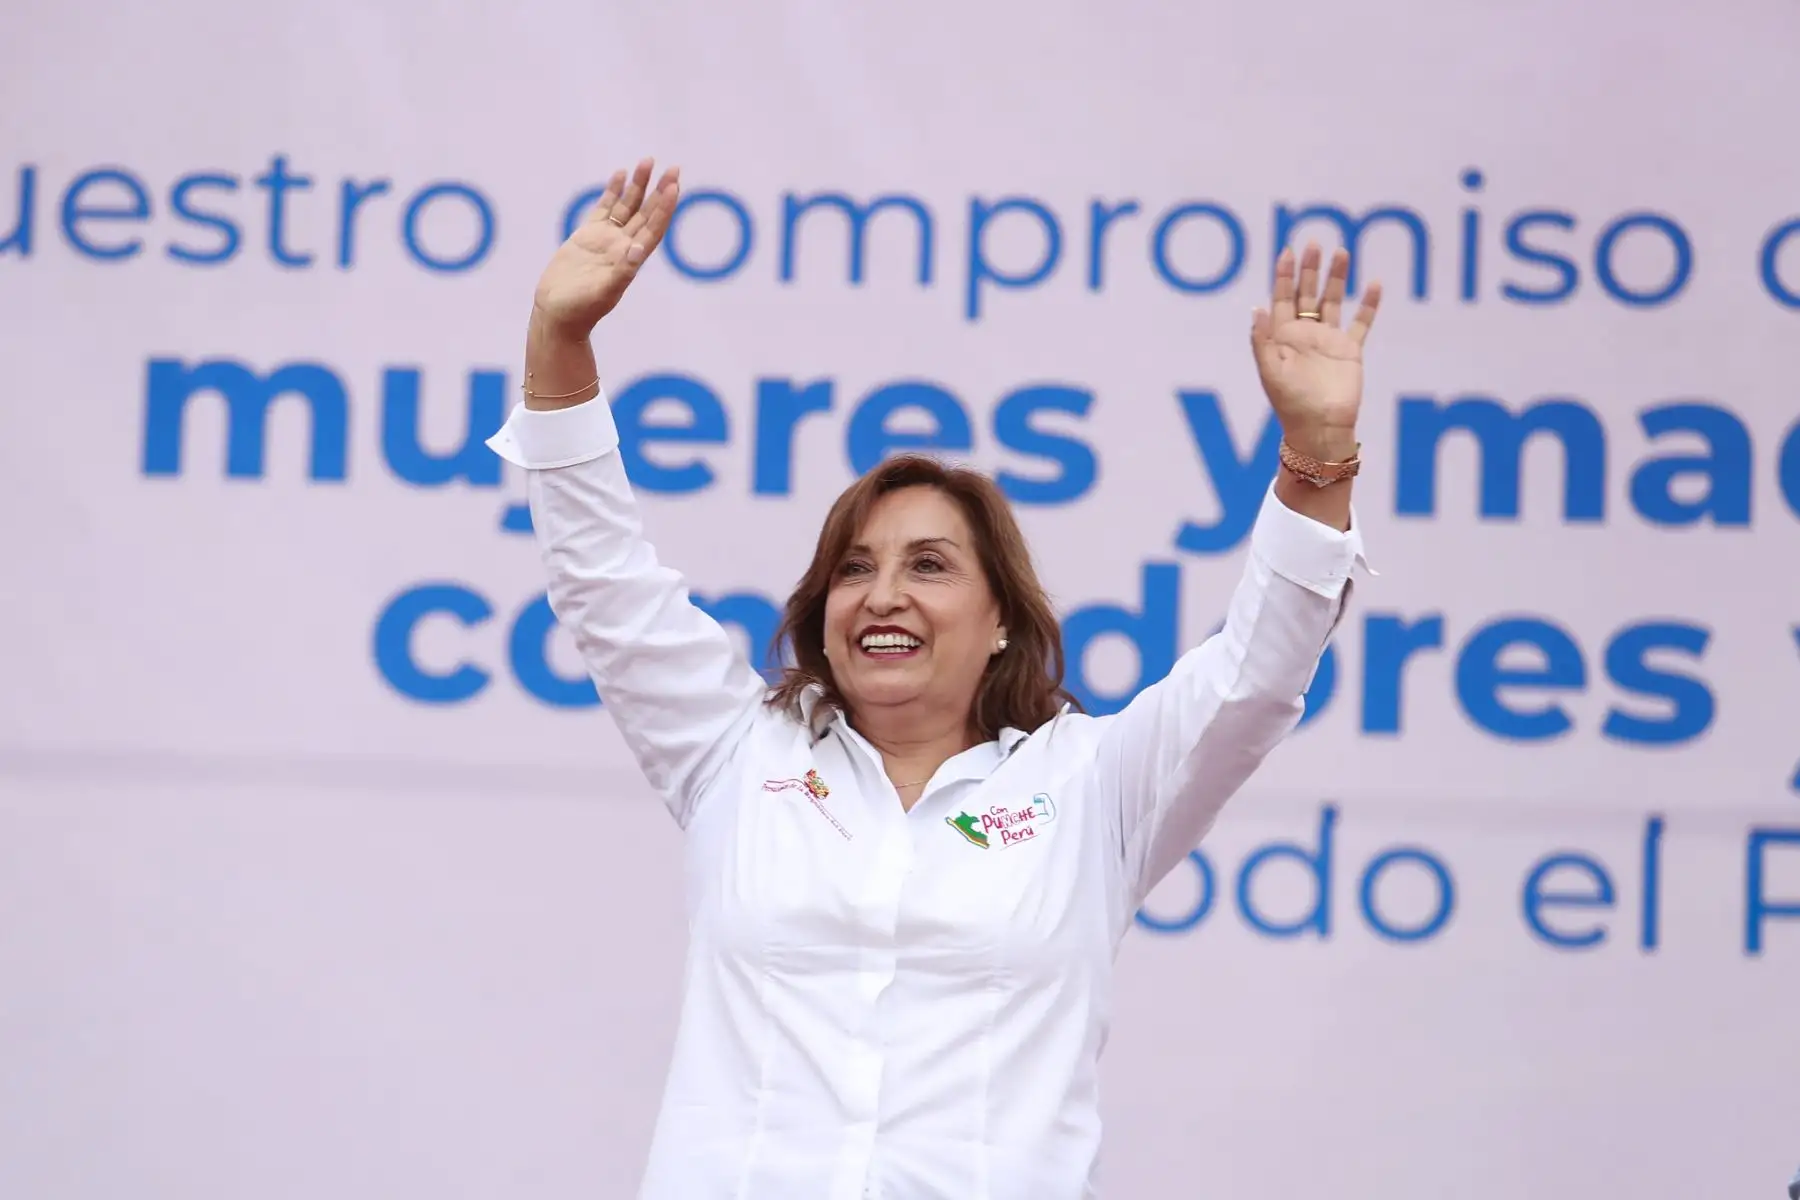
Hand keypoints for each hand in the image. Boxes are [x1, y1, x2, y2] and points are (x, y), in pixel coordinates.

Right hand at [532, 158, 680, 340]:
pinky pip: (604, 209)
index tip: (673, 186)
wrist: (557, 315)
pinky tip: (620, 175)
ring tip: (647, 161)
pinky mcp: (587, 237)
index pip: (653, 228)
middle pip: (646, 213)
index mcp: (631, 259)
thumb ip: (621, 270)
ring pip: (627, 207)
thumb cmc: (580, 309)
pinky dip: (613, 192)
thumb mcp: (603, 291)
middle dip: (659, 190)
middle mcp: (622, 247)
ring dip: (638, 186)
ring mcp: (606, 240)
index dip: (664, 208)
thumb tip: (639, 250)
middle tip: (673, 167)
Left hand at [1250, 242, 1381, 459]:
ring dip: (1336, 278)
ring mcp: (1329, 341)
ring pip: (1333, 301)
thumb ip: (1263, 340)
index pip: (1282, 299)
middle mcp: (1305, 335)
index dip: (1284, 276)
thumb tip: (1257, 306)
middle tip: (1313, 242)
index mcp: (1283, 337)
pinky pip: (1361, 323)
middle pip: (1307, 294)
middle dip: (1309, 269)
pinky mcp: (1350, 351)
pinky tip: (1374, 284)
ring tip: (1341, 252)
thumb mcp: (1271, 372)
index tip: (1287, 251)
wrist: (1321, 428)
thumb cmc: (1291, 404)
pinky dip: (1368, 305)